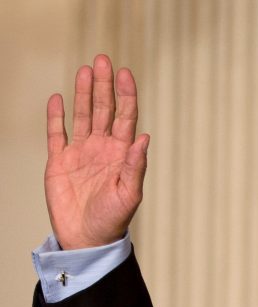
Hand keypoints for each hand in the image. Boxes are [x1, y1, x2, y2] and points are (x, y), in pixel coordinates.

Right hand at [45, 54, 149, 248]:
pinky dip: (56, 116)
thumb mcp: (129, 194)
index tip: (125, 74)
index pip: (126, 117)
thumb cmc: (113, 219)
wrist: (87, 239)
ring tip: (86, 70)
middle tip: (103, 60)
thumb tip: (144, 137)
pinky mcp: (59, 161)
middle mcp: (102, 148)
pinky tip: (57, 97)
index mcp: (122, 153)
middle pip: (104, 109)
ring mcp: (81, 153)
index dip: (126, 95)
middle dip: (104, 85)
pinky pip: (56, 133)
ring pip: (82, 115)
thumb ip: (135, 166)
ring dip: (83, 93)